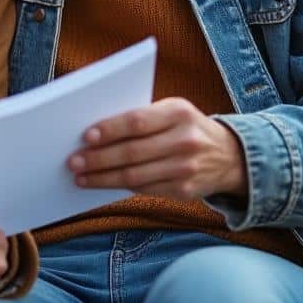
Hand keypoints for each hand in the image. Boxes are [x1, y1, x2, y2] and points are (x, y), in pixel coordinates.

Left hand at [68, 98, 246, 200]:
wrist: (229, 156)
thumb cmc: (186, 128)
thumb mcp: (172, 112)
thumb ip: (142, 118)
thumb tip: (96, 132)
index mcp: (179, 113)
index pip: (138, 121)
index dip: (110, 130)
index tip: (86, 136)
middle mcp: (185, 140)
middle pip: (132, 153)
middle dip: (98, 159)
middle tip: (73, 162)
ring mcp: (186, 168)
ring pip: (134, 176)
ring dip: (102, 178)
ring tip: (81, 177)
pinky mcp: (184, 190)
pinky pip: (144, 190)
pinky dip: (119, 187)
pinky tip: (103, 184)